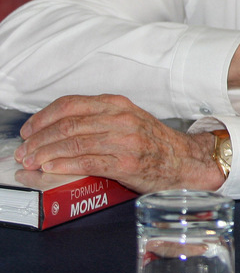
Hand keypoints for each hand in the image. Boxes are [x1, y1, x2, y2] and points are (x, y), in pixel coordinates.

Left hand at [13, 95, 225, 193]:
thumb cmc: (152, 143)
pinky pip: (86, 161)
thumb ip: (98, 119)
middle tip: (23, 152)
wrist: (183, 160)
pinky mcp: (125, 162)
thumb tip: (57, 129)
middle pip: (67, 125)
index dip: (42, 118)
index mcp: (117, 104)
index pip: (70, 105)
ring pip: (73, 143)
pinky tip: (49, 168)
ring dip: (44, 154)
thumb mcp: (127, 120)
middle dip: (38, 140)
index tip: (27, 131)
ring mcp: (124, 140)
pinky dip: (62, 165)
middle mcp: (120, 119)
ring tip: (29, 163)